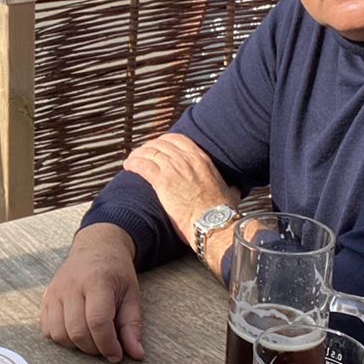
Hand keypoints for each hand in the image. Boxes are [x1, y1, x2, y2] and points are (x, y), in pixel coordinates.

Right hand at [41, 224, 144, 361]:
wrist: (95, 248)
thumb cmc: (116, 272)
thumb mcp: (131, 295)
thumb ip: (132, 325)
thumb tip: (136, 354)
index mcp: (97, 281)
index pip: (98, 322)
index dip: (108, 345)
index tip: (116, 354)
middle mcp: (72, 285)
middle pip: (77, 331)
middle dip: (94, 348)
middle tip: (106, 347)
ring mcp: (55, 291)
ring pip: (59, 333)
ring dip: (76, 345)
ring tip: (92, 339)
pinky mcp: (46, 297)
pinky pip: (47, 329)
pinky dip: (61, 338)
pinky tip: (76, 332)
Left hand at [122, 133, 239, 265]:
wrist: (214, 224)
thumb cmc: (222, 213)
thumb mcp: (230, 193)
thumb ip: (230, 187)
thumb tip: (235, 189)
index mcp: (202, 159)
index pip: (177, 140)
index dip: (163, 141)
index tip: (157, 147)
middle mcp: (187, 159)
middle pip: (160, 144)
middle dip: (148, 147)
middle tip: (141, 154)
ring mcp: (174, 169)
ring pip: (149, 152)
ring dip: (138, 154)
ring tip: (131, 160)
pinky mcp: (162, 182)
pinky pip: (142, 165)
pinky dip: (133, 163)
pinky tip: (128, 166)